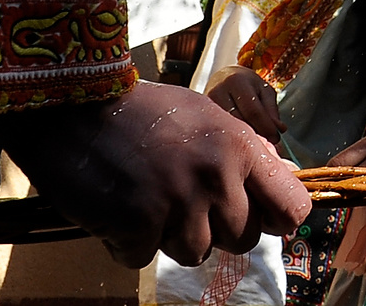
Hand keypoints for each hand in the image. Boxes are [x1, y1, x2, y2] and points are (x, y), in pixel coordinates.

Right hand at [3, 81, 311, 268]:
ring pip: (195, 254)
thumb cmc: (142, 112)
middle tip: (181, 201)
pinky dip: (127, 242)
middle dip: (214, 229)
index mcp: (239, 145)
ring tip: (146, 199)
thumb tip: (278, 194)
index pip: (291, 206)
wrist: (73, 106)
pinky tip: (116, 208)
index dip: (277, 220)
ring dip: (169, 237)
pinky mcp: (138, 223)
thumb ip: (242, 156)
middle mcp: (216, 174)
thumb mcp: (207, 118)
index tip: (262, 220)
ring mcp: (177, 200)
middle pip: (242, 238)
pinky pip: (143, 258)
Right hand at [206, 64, 285, 141]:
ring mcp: (206, 106)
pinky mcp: (200, 116)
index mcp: (236, 82)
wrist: (221, 78)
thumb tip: (280, 129)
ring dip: (244, 141)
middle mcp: (218, 92)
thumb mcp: (263, 90)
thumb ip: (271, 109)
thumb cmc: (246, 84)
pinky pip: (219, 132)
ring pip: (228, 131)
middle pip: (239, 123)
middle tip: (268, 144)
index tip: (276, 139)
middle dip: (256, 136)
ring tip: (255, 144)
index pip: (253, 111)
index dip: (267, 128)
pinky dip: (232, 139)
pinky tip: (240, 142)